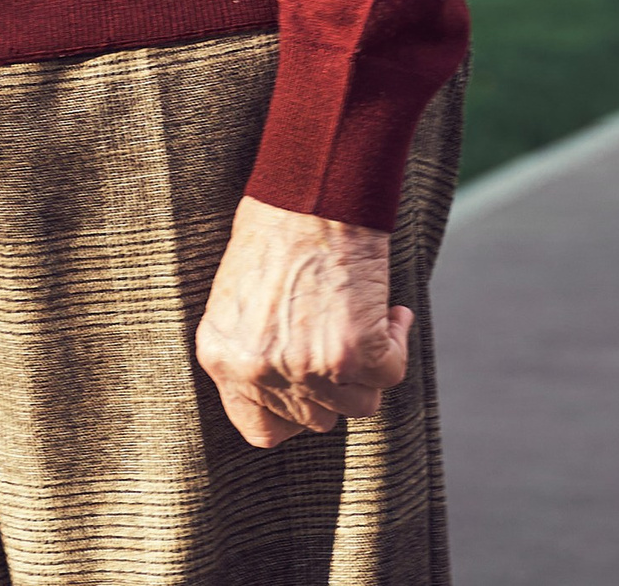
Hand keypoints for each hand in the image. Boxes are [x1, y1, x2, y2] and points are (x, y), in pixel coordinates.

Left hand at [195, 194, 410, 448]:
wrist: (311, 189)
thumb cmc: (274, 228)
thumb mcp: (237, 297)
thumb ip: (252, 348)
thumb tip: (285, 391)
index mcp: (222, 356)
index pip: (259, 429)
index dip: (289, 411)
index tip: (306, 387)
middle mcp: (259, 371)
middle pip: (314, 418)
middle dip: (330, 383)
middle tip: (335, 334)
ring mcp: (308, 368)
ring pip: (358, 404)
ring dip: (365, 367)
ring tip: (358, 315)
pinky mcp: (356, 354)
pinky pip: (390, 374)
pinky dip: (396, 344)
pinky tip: (387, 310)